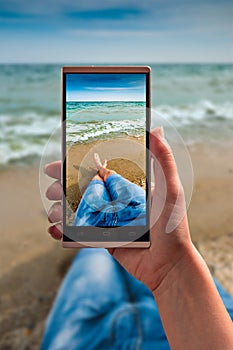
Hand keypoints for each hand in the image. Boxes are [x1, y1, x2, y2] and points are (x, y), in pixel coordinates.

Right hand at [44, 128, 192, 293]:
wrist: (169, 265)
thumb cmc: (172, 226)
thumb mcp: (170, 189)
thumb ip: (163, 159)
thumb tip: (156, 128)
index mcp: (126, 188)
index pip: (95, 173)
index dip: (74, 167)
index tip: (57, 164)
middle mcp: (114, 202)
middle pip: (81, 190)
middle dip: (63, 188)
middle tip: (52, 189)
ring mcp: (107, 221)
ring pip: (77, 211)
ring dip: (60, 209)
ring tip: (52, 211)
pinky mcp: (104, 240)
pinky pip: (80, 233)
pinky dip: (64, 232)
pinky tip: (54, 230)